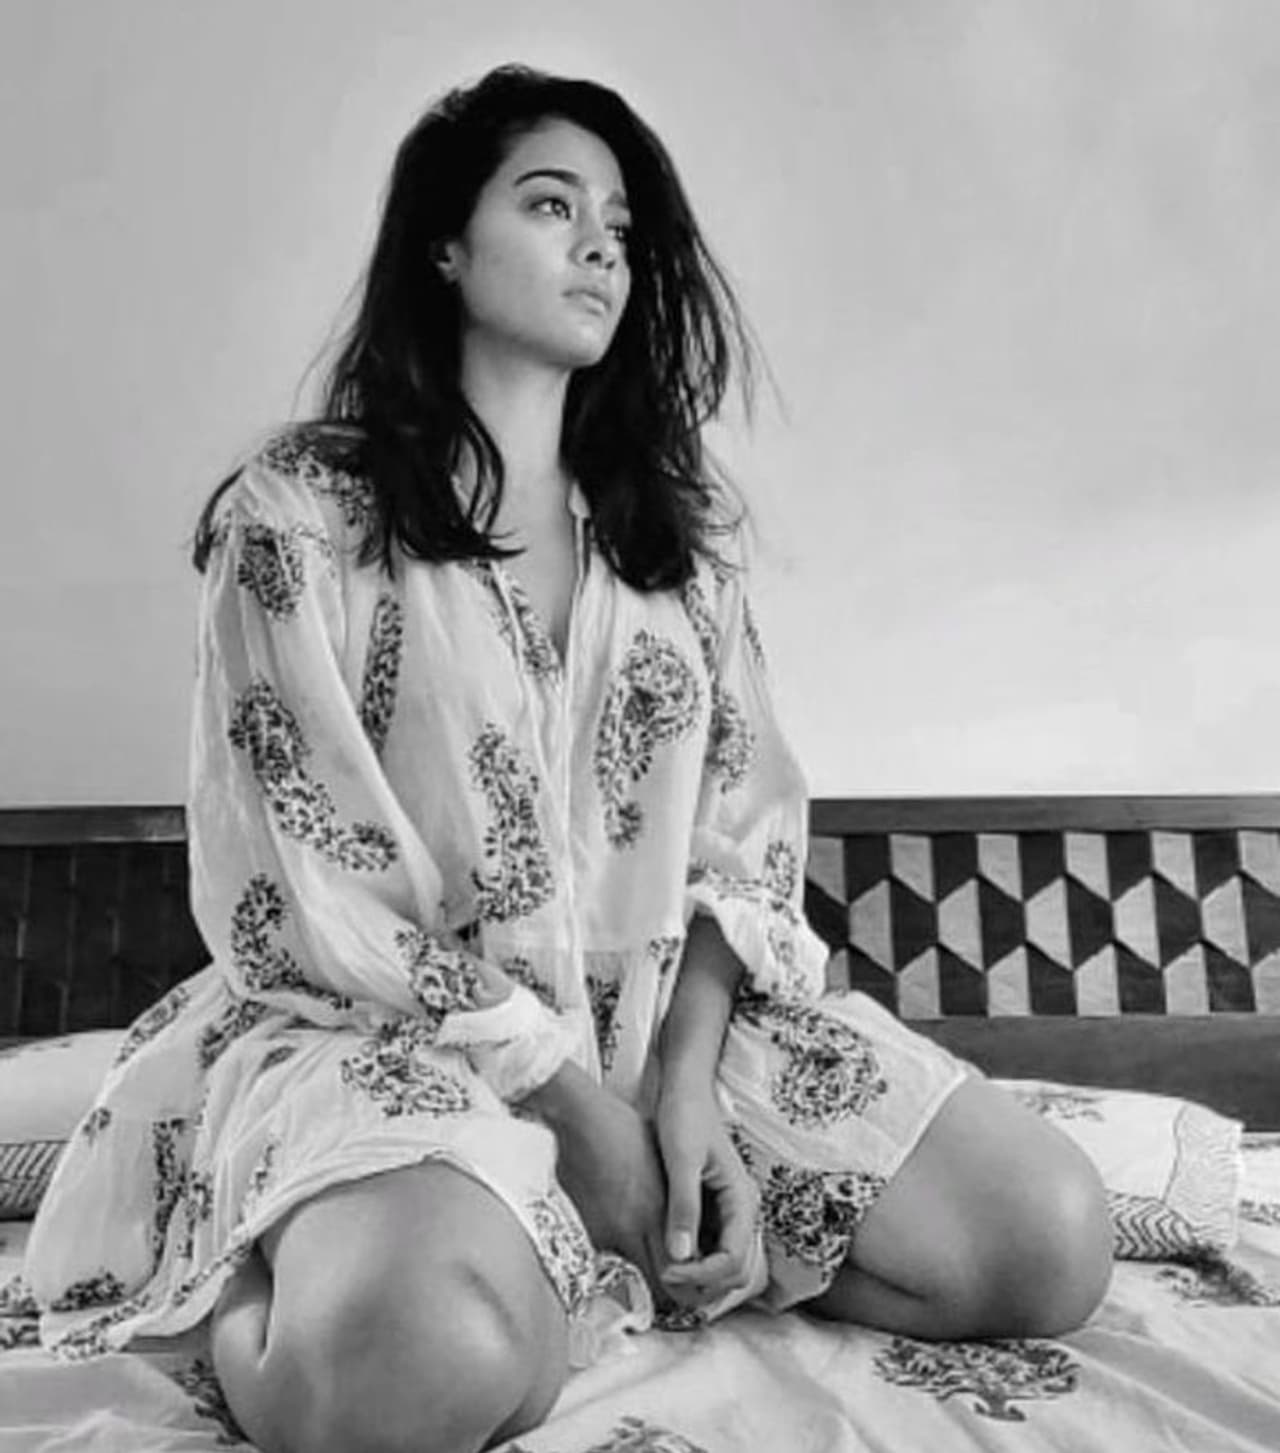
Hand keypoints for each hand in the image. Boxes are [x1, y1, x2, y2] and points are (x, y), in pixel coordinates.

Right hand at [531, 1066, 670, 1298]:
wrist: (580, 1119)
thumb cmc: (624, 1130)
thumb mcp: (662, 1164)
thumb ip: (675, 1203)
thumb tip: (686, 1233)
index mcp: (653, 1212)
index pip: (679, 1272)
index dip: (693, 1284)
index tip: (700, 1277)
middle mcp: (628, 1230)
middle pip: (658, 1286)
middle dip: (673, 1287)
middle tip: (683, 1278)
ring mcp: (602, 1233)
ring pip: (633, 1272)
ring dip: (645, 1268)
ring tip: (652, 1245)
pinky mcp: (583, 1229)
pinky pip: (608, 1252)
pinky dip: (620, 1248)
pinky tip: (622, 1224)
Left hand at [654, 1076, 759, 1308]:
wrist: (683, 1089)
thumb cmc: (685, 1116)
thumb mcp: (682, 1159)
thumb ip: (683, 1206)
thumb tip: (679, 1256)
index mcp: (742, 1199)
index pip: (733, 1260)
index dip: (702, 1275)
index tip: (668, 1271)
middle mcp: (741, 1210)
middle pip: (735, 1270)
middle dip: (705, 1282)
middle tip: (666, 1276)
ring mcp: (727, 1211)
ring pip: (724, 1263)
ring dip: (699, 1275)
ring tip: (664, 1269)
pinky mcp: (711, 1208)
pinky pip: (709, 1247)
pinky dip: (693, 1259)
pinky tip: (666, 1254)